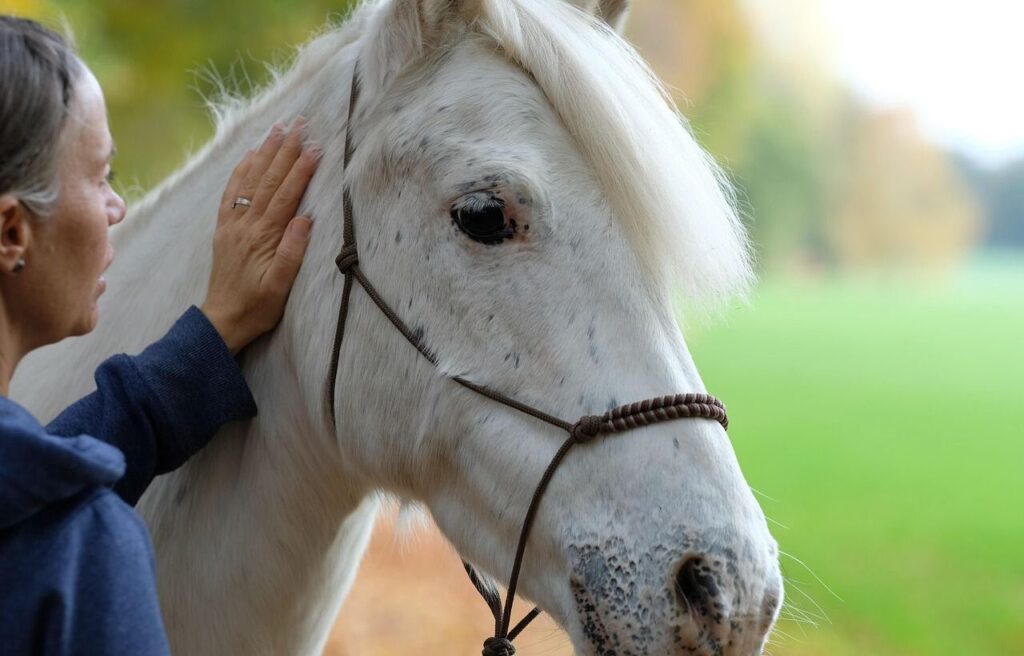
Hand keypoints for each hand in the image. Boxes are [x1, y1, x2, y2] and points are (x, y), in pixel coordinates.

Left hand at [201, 118, 319, 353]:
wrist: (223, 320)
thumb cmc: (258, 307)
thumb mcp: (281, 287)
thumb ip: (292, 252)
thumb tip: (305, 219)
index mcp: (262, 237)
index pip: (285, 195)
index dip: (301, 169)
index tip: (315, 146)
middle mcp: (245, 225)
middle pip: (268, 179)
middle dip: (285, 149)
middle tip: (300, 123)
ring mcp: (232, 224)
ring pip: (250, 180)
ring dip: (265, 152)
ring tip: (279, 128)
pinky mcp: (225, 228)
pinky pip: (232, 192)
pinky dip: (242, 170)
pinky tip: (250, 154)